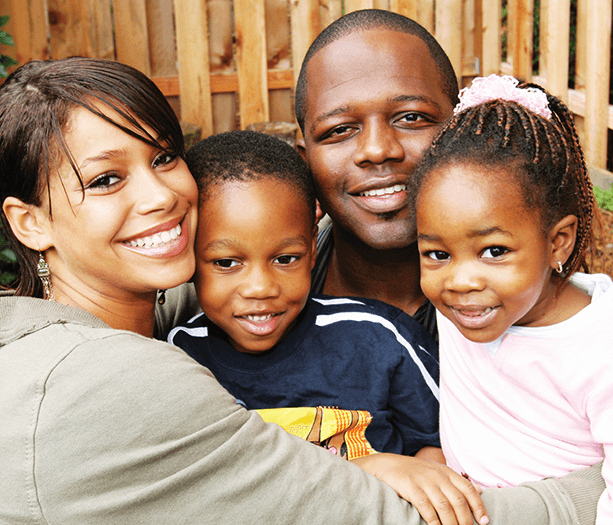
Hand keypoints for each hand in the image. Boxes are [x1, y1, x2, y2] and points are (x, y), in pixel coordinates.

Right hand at [351, 453, 488, 524]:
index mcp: (446, 472)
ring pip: (444, 506)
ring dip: (452, 524)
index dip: (478, 506)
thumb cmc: (415, 471)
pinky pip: (427, 508)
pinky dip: (434, 522)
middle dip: (466, 520)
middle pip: (458, 501)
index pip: (467, 489)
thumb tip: (480, 490)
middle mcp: (437, 475)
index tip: (484, 522)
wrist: (387, 465)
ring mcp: (424, 481)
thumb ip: (456, 482)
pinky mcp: (411, 488)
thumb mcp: (437, 471)